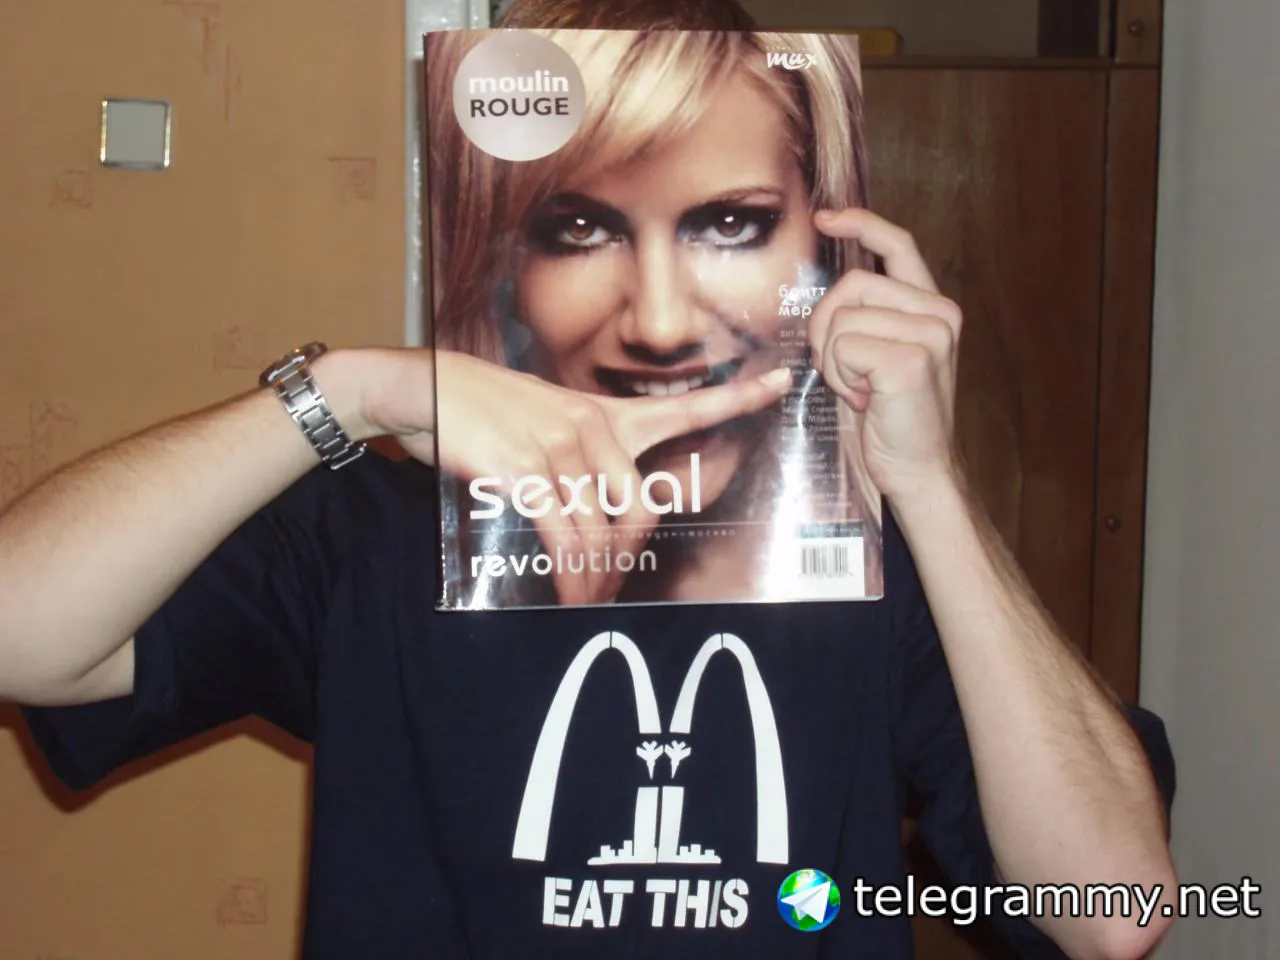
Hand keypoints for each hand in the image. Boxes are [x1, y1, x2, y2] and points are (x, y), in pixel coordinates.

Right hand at [367, 349, 790, 604]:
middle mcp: (592, 425)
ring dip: (595, 579)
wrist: (418, 388)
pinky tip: (565, 591)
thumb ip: (578, 461)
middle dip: (629, 561)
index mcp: (604, 413)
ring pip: (602, 530)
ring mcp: (560, 444)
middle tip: (609, 592)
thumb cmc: (477, 413)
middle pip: (641, 508)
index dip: (736, 398)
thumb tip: (597, 521)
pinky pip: (564, 533)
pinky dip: (568, 572)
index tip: (781, 381)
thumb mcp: (540, 423)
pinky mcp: (525, 467)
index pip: (683, 405)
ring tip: (583, 604)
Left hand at [807, 208, 961, 502]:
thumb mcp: (877, 357)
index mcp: (932, 308)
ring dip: (834, 361)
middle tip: (845, 373)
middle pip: (852, 284)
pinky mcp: (913, 359)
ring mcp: (931, 334)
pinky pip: (844, 348)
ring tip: (862, 391)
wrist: (916, 471)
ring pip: (842, 318)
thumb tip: (828, 290)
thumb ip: (866, 317)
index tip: (825, 217)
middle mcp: (940, 313)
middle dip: (826, 328)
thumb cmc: (889, 420)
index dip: (861, 223)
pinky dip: (841, 378)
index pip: (898, 245)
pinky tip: (867, 401)